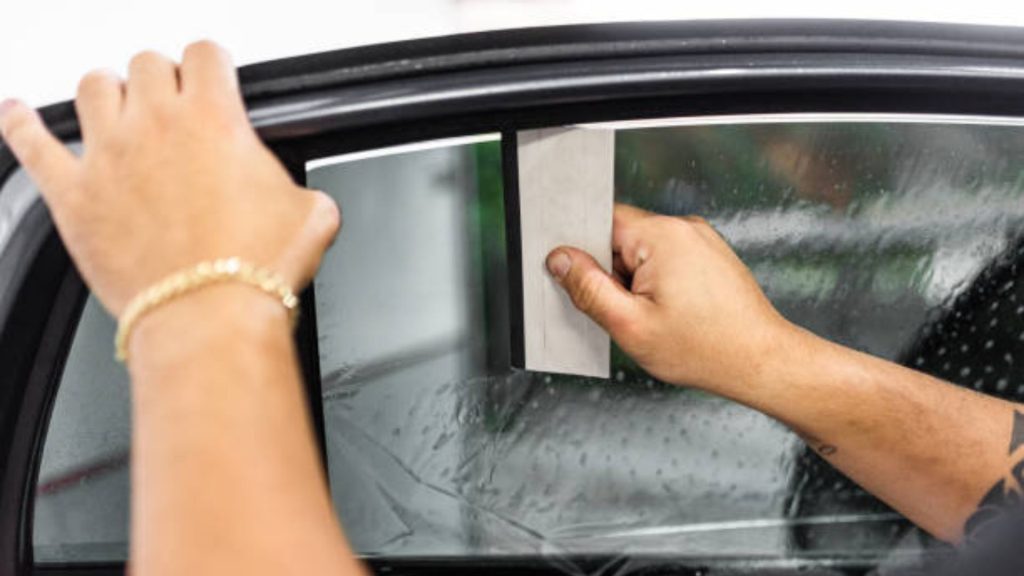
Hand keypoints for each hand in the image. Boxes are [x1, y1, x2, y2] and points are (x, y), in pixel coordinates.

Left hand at [0, 41, 339, 316]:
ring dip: (110, 92)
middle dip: (163, 78)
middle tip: (174, 103)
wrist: (210, 319)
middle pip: (146, 64)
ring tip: (119, 107)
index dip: (211, 63)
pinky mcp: (72, 196)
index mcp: (214, 119)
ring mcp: (108, 157)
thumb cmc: (257, 270)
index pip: (204, 55)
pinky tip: (20, 115)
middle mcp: (155, 126)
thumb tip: (307, 198)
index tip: (213, 76)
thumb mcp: (313, 216)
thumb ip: (304, 189)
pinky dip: (22, 124)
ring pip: (93, 87)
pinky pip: (32, 143)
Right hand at [546, 204, 794, 391]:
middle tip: (623, 311)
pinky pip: (666, 261)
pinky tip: (668, 315)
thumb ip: (588, 287)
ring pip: (643, 252)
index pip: (600, 220)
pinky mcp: (710, 256)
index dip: (583, 250)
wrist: (761, 361)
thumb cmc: (706, 348)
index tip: (579, 277)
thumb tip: (560, 260)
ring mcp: (701, 240)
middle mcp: (684, 228)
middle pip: (621, 238)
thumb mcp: (629, 324)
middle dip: (611, 273)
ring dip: (634, 282)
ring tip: (652, 317)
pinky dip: (656, 285)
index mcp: (661, 236)